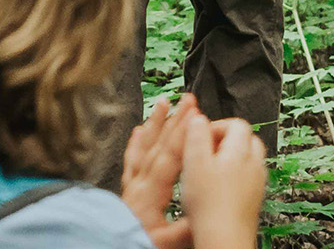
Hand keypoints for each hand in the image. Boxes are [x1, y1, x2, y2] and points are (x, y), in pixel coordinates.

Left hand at [122, 95, 199, 248]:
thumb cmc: (136, 245)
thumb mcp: (168, 243)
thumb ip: (187, 226)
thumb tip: (207, 211)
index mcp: (149, 195)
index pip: (169, 156)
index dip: (184, 133)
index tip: (196, 113)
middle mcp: (138, 186)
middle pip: (158, 146)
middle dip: (175, 120)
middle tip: (187, 100)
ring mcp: (130, 187)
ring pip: (142, 148)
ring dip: (154, 125)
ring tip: (163, 104)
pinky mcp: (127, 193)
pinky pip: (130, 161)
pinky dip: (135, 144)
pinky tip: (138, 131)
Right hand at [178, 114, 266, 248]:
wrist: (224, 240)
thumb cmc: (209, 205)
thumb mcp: (194, 162)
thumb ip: (196, 135)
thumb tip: (198, 117)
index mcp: (241, 152)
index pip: (237, 123)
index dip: (217, 125)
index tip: (201, 136)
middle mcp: (255, 165)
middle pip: (247, 139)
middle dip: (226, 140)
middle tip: (207, 151)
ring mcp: (257, 183)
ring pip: (248, 159)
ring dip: (231, 158)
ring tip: (210, 170)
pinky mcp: (254, 200)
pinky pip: (247, 178)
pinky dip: (234, 176)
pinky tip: (218, 189)